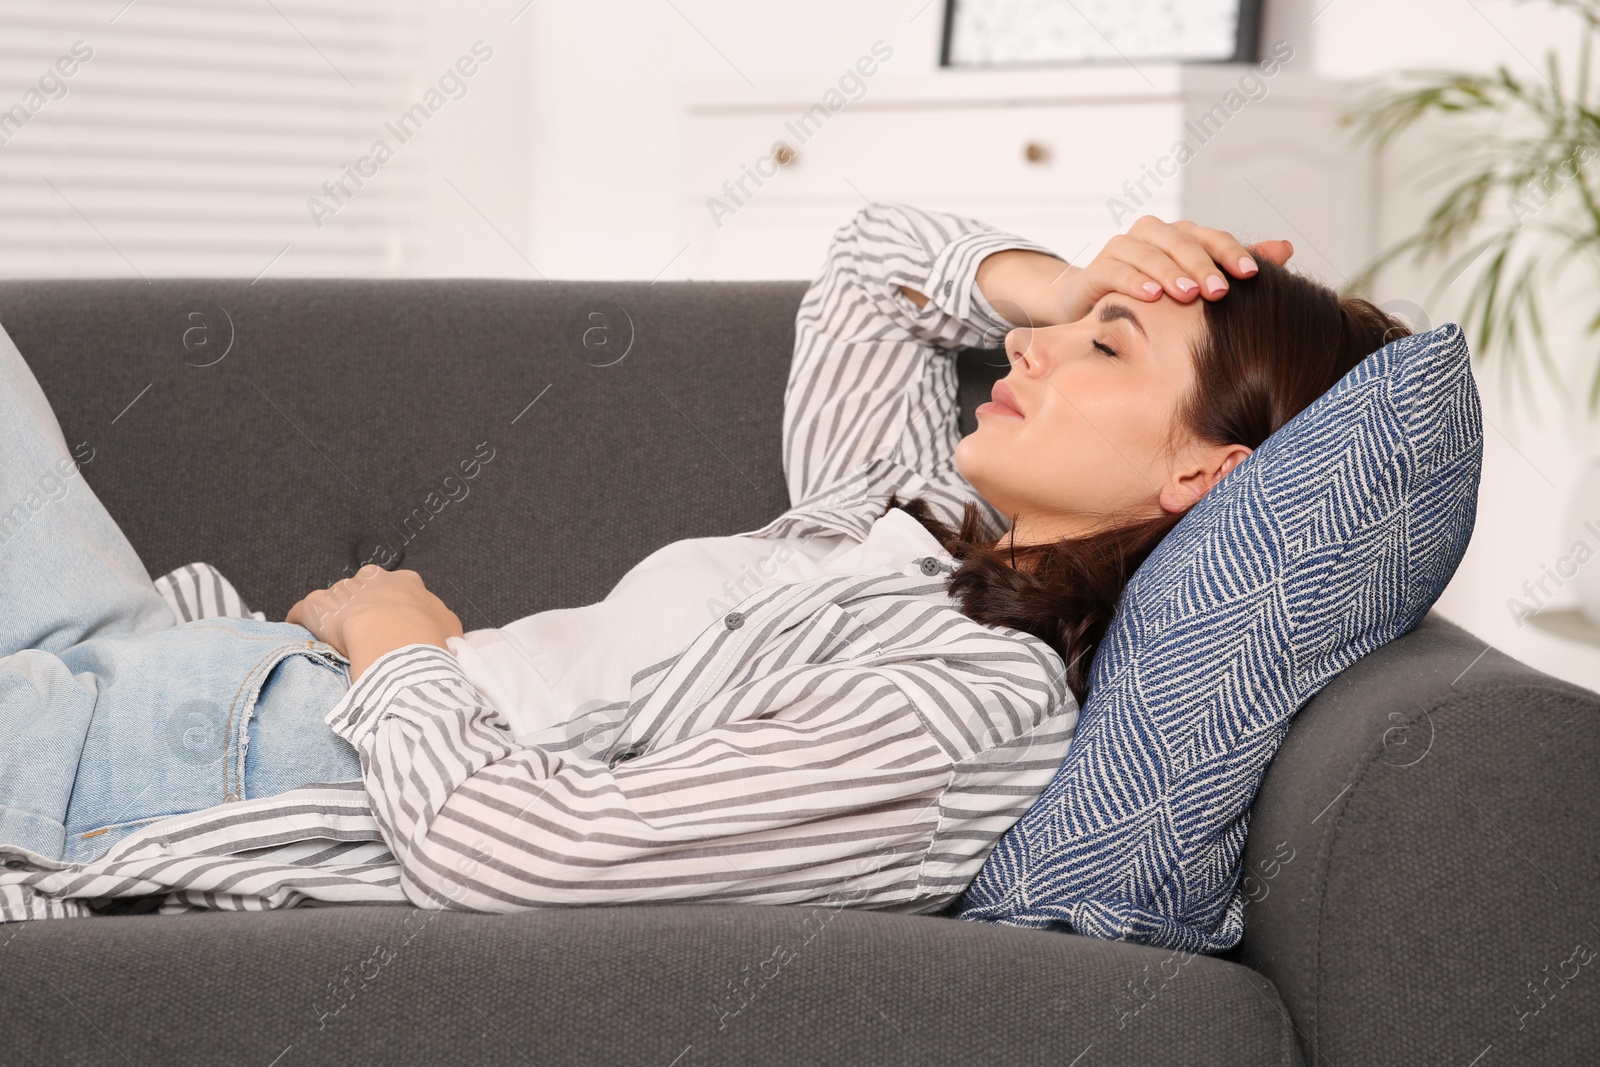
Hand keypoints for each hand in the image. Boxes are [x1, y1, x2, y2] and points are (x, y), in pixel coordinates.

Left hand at [287, 565, 464, 680]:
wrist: (394, 639)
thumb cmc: (426, 636)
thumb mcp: (451, 629)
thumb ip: (442, 624)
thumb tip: (439, 632)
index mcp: (406, 582)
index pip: (399, 591)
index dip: (397, 611)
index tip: (396, 629)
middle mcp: (373, 578)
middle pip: (364, 591)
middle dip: (364, 610)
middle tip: (368, 638)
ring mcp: (343, 589)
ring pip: (336, 602)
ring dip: (336, 619)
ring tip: (339, 644)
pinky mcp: (315, 606)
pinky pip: (304, 613)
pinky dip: (304, 623)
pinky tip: (306, 638)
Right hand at [1055, 216, 1293, 324]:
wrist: (1091, 307)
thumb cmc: (1152, 296)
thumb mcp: (1196, 283)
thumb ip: (1234, 267)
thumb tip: (1287, 248)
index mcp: (1178, 235)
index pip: (1210, 237)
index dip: (1231, 252)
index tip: (1252, 275)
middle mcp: (1150, 234)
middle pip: (1181, 242)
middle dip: (1202, 266)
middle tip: (1220, 291)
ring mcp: (1120, 248)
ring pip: (1149, 254)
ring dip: (1170, 273)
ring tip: (1188, 295)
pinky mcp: (1096, 270)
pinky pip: (1116, 270)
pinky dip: (1134, 281)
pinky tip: (1151, 296)